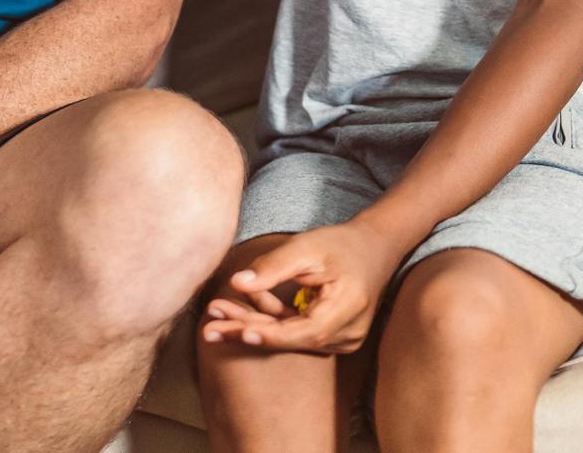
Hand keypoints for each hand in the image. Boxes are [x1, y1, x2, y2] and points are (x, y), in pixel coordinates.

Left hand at [201, 220, 403, 354]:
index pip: (304, 332)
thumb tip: (236, 282)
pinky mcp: (329, 335)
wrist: (374, 248)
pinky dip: (267, 319)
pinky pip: (293, 330)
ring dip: (251, 324)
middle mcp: (346, 334)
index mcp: (347, 311)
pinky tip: (237, 308)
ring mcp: (340, 338)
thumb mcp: (307, 247)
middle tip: (208, 330)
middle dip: (247, 331)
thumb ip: (273, 267)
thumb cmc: (342, 244)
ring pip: (288, 336)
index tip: (240, 331)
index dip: (270, 335)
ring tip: (215, 315)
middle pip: (290, 339)